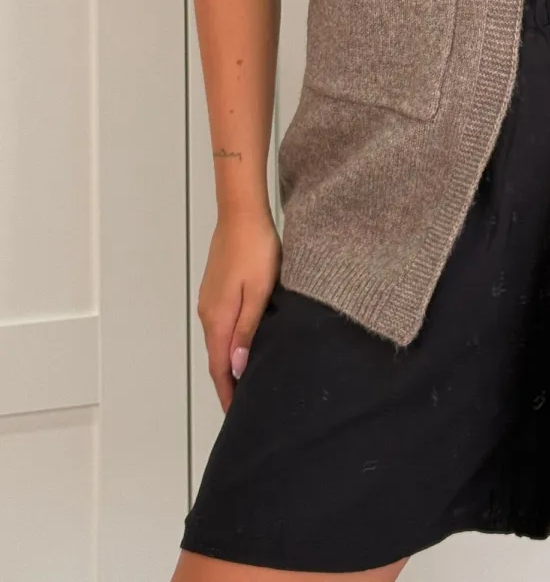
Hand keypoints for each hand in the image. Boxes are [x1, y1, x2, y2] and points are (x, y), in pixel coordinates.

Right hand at [196, 208, 280, 411]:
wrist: (241, 213)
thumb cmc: (256, 250)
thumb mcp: (259, 292)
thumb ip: (248, 330)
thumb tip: (238, 368)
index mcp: (218, 318)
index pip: (219, 367)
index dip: (227, 393)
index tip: (235, 416)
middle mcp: (208, 313)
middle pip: (216, 358)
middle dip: (227, 383)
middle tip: (245, 405)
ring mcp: (210, 300)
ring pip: (218, 341)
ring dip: (228, 363)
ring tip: (247, 380)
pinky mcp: (216, 288)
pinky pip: (220, 325)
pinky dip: (228, 343)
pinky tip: (242, 345)